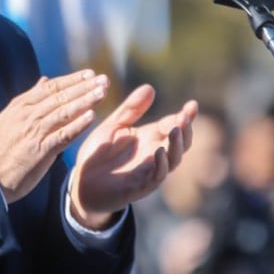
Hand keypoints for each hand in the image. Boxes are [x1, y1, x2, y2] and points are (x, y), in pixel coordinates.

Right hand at [0, 70, 109, 203]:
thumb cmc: (0, 148)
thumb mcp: (9, 117)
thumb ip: (29, 99)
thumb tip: (44, 80)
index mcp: (20, 106)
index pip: (51, 87)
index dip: (72, 80)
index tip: (89, 74)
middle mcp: (28, 116)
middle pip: (60, 96)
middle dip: (84, 87)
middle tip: (103, 80)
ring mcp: (34, 132)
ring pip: (64, 112)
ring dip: (85, 101)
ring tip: (102, 92)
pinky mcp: (40, 150)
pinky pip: (63, 134)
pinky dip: (77, 125)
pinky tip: (91, 116)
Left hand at [68, 84, 197, 228]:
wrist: (82, 183)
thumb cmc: (99, 154)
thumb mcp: (113, 126)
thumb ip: (130, 109)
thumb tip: (150, 87)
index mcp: (149, 138)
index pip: (173, 125)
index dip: (185, 115)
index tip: (192, 104)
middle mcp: (154, 154)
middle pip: (181, 142)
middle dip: (186, 129)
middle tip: (186, 116)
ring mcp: (149, 170)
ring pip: (174, 159)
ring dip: (177, 145)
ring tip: (176, 129)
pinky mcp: (140, 186)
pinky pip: (157, 176)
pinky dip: (161, 165)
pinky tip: (159, 151)